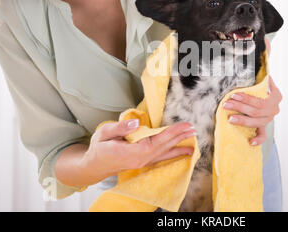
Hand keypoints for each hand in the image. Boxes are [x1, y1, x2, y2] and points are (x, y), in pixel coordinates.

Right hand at [81, 120, 195, 179]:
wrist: (94, 165)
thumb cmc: (99, 147)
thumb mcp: (104, 133)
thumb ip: (120, 128)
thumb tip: (136, 122)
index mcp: (132, 152)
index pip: (156, 141)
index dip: (171, 133)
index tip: (183, 126)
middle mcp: (140, 159)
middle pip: (164, 147)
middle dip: (179, 137)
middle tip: (193, 128)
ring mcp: (143, 162)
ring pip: (164, 153)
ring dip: (179, 146)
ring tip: (194, 141)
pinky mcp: (143, 162)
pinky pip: (161, 157)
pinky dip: (173, 153)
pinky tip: (183, 152)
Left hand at [222, 75, 282, 145]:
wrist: (265, 93)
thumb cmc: (261, 87)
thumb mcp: (264, 81)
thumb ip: (265, 80)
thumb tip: (267, 77)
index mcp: (276, 97)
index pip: (260, 100)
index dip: (246, 99)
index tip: (234, 95)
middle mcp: (274, 109)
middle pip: (256, 111)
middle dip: (239, 107)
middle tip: (226, 105)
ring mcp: (269, 119)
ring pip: (256, 122)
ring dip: (242, 120)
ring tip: (230, 118)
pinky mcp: (264, 126)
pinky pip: (263, 135)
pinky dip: (258, 139)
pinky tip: (250, 141)